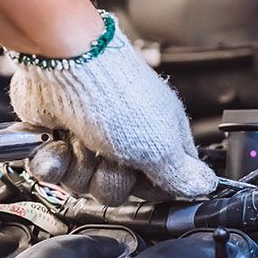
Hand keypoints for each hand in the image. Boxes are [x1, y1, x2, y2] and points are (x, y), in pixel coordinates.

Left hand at [11, 26, 216, 204]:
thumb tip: (206, 187)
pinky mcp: (56, 138)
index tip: (142, 179)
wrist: (64, 66)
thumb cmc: (117, 95)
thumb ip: (182, 175)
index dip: (149, 190)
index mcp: (159, 138)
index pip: (161, 184)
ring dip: (77, 167)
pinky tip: (57, 142)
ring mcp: (88, 139)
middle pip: (116, 191)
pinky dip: (51, 160)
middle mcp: (124, 140)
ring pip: (81, 185)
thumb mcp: (161, 145)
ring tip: (80, 139)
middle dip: (107, 179)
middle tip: (108, 154)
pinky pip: (52, 173)